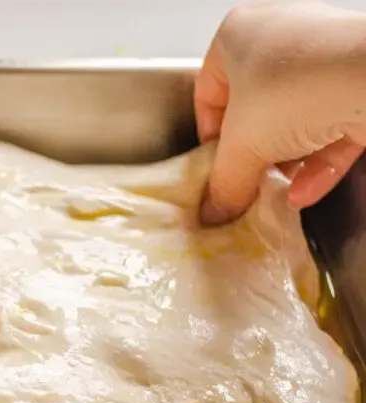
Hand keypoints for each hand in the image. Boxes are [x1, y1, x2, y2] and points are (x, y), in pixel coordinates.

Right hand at [196, 0, 365, 223]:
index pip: (208, 93)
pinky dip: (319, 161)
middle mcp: (281, 37)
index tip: (213, 169)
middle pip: (254, 109)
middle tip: (246, 183)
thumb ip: (224, 181)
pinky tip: (304, 193)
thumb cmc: (293, 91)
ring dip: (286, 162)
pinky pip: (333, 125)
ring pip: (296, 119)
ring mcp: (325, 58)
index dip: (208, 138)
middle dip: (252, 153)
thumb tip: (215, 212)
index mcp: (238, 34)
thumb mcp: (241, 146)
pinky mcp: (359, 82)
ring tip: (276, 193)